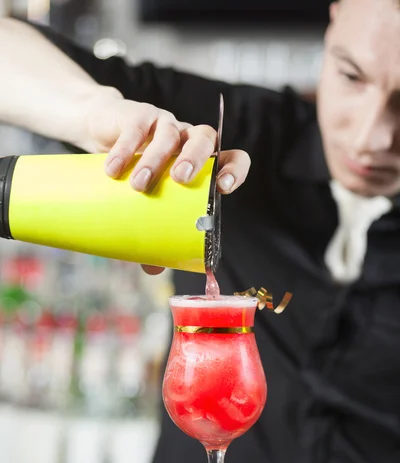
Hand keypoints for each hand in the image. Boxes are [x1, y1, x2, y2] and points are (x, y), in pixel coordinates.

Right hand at [84, 88, 250, 273]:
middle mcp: (189, 140)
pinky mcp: (139, 116)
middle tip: (178, 180)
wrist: (105, 136)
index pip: (232, 158)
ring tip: (139, 185)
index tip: (223, 187)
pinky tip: (113, 170)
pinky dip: (125, 149)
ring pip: (171, 134)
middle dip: (195, 159)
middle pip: (205, 139)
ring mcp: (166, 125)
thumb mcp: (148, 200)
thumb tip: (153, 269)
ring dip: (156, 160)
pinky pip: (137, 128)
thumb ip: (153, 231)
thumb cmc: (138, 172)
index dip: (234, 169)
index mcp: (202, 162)